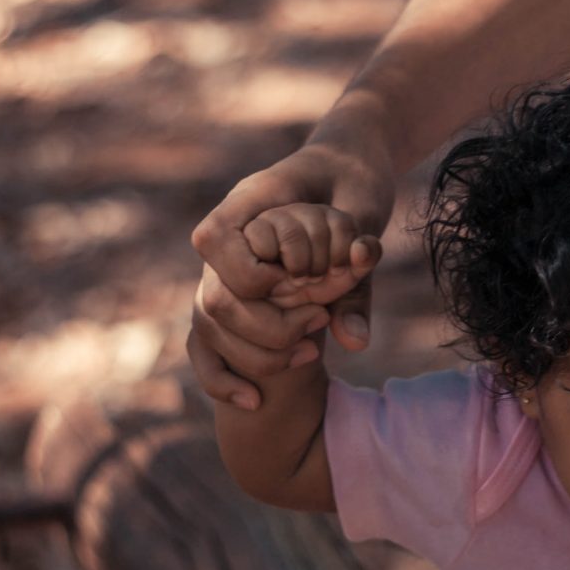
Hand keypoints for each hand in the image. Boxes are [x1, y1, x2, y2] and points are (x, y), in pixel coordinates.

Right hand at [189, 137, 394, 410]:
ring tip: (309, 355)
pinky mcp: (232, 302)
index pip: (214, 243)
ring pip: (208, 326)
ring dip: (256, 354)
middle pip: (214, 298)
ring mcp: (221, 273)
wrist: (348, 167)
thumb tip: (354, 342)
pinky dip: (224, 378)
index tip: (302, 284)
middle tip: (319, 326)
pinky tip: (253, 402)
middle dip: (268, 326)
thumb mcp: (365, 218)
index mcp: (244, 202)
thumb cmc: (354, 183)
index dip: (256, 276)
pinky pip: (205, 348)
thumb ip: (358, 275)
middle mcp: (224, 240)